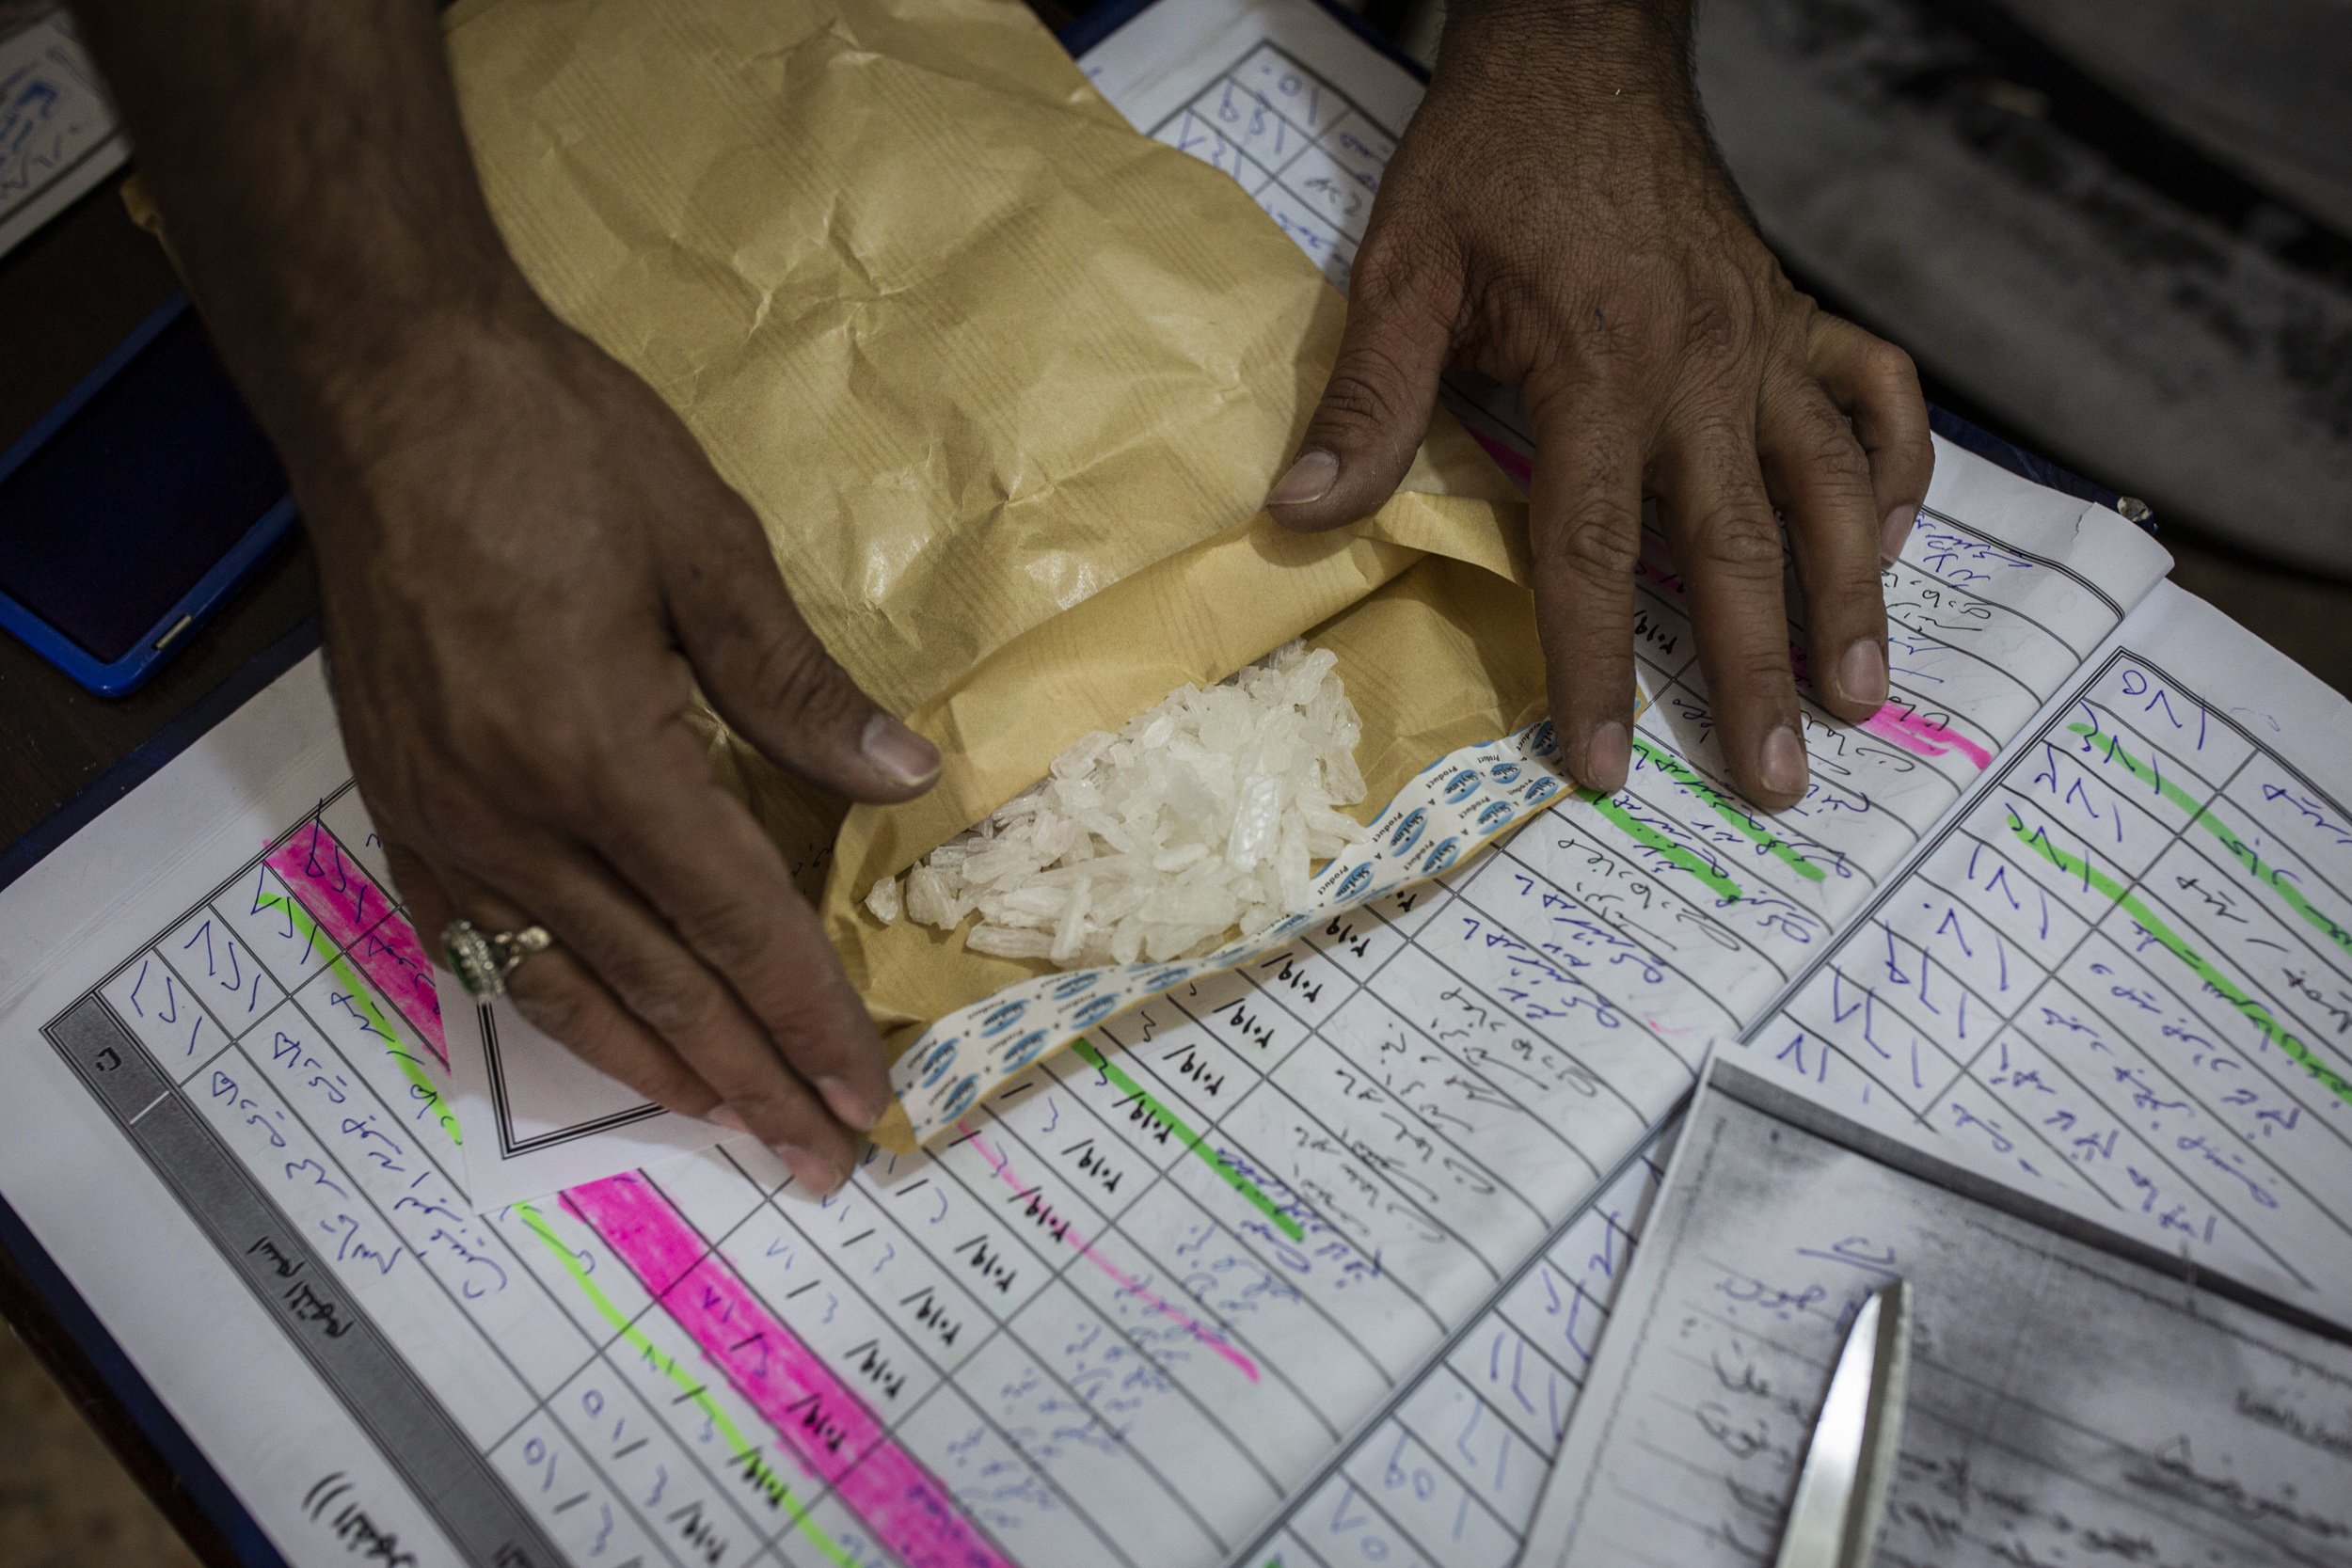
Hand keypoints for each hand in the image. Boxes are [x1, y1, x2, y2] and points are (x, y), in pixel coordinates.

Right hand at [294, 291, 939, 1192]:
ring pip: (560, 983)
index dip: (809, 1016)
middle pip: (657, 984)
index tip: (867, 1097)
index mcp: (605, 756)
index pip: (737, 924)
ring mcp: (442, 817)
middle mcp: (514, 816)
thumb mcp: (706, 547)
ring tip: (727, 1125)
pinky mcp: (396, 797)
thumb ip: (798, 686)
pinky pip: (477, 936)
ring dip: (652, 1065)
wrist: (385, 383)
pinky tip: (588, 1027)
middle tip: (819, 1156)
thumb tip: (904, 781)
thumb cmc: (557, 445)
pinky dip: (546, 997)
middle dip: (749, 1078)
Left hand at [1266, 1, 1931, 808]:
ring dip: (1850, 597)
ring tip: (1860, 696)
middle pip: (1736, 546)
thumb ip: (1369, 399)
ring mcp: (1763, 339)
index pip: (1593, 552)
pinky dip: (1898, 468)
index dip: (1597, 668)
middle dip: (1757, 672)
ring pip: (1831, 485)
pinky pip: (1877, 394)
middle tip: (1778, 780)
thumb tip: (1300, 514)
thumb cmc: (1486, 163)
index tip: (1608, 766)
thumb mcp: (1404, 269)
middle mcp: (1702, 366)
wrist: (1579, 52)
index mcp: (1600, 369)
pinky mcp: (1794, 311)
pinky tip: (1890, 541)